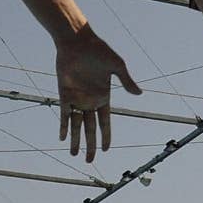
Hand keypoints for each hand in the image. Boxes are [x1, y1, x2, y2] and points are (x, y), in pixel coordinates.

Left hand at [55, 25, 140, 160]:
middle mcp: (90, 101)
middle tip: (90, 161)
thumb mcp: (117, 66)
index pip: (105, 122)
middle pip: (91, 129)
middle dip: (91, 145)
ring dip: (75, 140)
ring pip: (76, 125)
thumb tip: (140, 95)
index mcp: (104, 96)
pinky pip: (63, 114)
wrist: (77, 41)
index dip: (106, 136)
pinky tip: (62, 138)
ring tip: (75, 155)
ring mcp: (76, 99)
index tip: (107, 150)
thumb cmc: (99, 50)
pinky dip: (63, 126)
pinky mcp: (64, 94)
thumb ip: (126, 81)